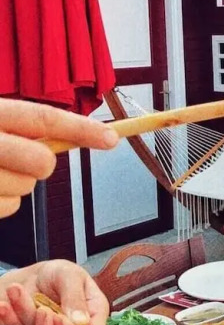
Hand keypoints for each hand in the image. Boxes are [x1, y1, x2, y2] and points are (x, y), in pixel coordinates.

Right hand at [0, 98, 117, 217]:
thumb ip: (24, 126)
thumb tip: (72, 134)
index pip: (44, 118)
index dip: (82, 129)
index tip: (111, 137)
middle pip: (42, 160)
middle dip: (44, 164)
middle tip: (25, 159)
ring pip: (27, 186)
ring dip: (18, 183)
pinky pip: (10, 206)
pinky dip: (4, 200)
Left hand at [0, 260, 109, 324]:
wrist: (36, 276)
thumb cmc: (59, 273)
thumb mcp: (69, 275)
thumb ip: (76, 297)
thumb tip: (81, 322)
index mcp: (95, 313)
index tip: (59, 320)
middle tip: (40, 311)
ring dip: (27, 318)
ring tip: (17, 291)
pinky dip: (13, 322)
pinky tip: (5, 306)